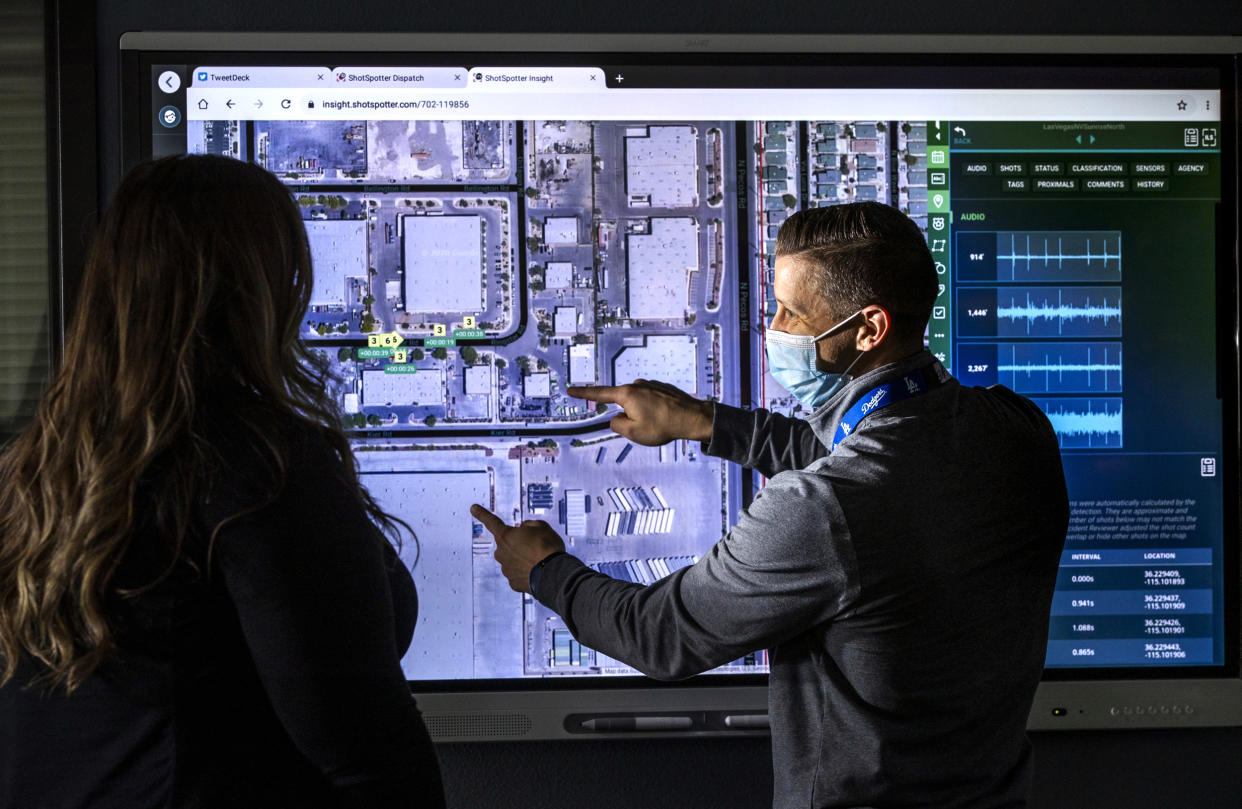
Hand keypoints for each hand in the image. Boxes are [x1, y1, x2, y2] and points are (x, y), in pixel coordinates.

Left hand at [470, 504, 565, 593]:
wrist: (554, 574)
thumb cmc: (547, 547)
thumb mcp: (542, 526)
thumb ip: (529, 525)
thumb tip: (524, 529)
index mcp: (506, 535)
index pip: (491, 521)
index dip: (482, 514)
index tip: (473, 508)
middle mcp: (501, 553)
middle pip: (506, 545)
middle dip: (517, 544)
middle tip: (535, 545)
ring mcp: (506, 569)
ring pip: (512, 560)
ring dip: (523, 559)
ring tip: (540, 559)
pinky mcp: (513, 583)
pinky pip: (519, 574)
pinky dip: (526, 572)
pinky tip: (538, 570)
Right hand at [568, 380, 713, 445]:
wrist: (692, 418)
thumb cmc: (662, 426)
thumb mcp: (633, 433)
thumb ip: (617, 425)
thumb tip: (616, 418)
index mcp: (627, 394)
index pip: (599, 393)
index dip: (583, 393)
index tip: (571, 390)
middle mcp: (637, 385)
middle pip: (623, 404)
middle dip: (629, 417)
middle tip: (646, 428)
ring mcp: (651, 385)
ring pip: (638, 404)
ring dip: (643, 415)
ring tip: (658, 424)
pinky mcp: (663, 388)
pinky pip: (651, 402)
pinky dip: (654, 412)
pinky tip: (665, 418)